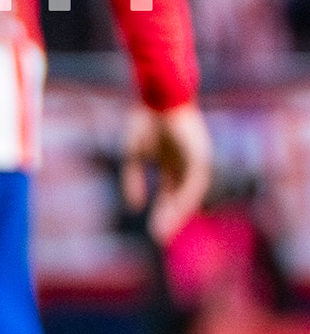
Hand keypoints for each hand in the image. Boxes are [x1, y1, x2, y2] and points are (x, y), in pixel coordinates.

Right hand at [122, 101, 212, 242]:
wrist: (157, 96)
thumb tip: (133, 207)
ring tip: (166, 229)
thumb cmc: (144, 120)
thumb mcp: (133, 156)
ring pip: (189, 192)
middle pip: (179, 196)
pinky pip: (196, 181)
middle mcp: (185, 163)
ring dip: (179, 212)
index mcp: (170, 162)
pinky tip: (176, 209)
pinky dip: (186, 196)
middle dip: (169, 216)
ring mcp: (195, 159)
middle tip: (160, 238)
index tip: (154, 230)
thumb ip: (133, 181)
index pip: (168, 192)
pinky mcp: (201, 155)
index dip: (161, 210)